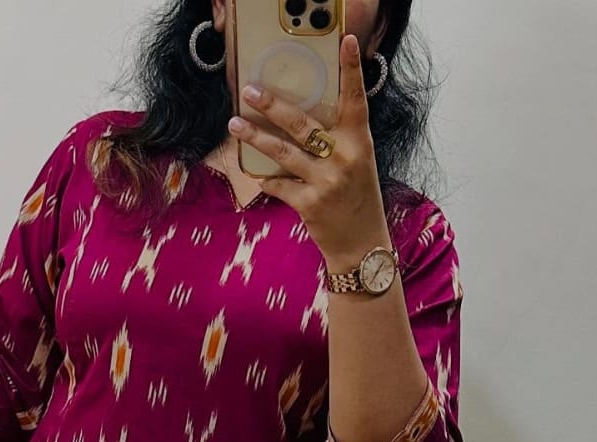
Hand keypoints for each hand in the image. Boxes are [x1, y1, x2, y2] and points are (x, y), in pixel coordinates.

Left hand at [230, 34, 388, 271]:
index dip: (351, 70)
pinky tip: (256, 173)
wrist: (362, 244)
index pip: (355, 99)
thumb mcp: (358, 162)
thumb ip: (338, 138)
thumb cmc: (358, 198)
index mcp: (358, 142)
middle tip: (249, 91)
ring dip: (255, 138)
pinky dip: (266, 179)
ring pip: (283, 152)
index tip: (344, 41)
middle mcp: (343, 157)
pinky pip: (279, 184)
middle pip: (302, 124)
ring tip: (234, 124)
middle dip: (272, 106)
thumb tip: (304, 115)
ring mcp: (325, 181)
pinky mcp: (309, 203)